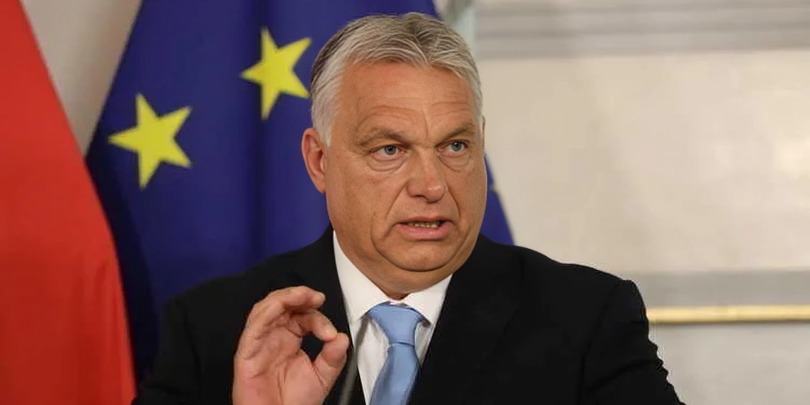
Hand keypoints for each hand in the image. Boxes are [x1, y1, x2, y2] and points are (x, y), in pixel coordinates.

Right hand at [232, 286, 349, 404]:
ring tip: (302, 295)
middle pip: (280, 305)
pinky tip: (280, 306)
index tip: (331, 333)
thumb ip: (333, 357)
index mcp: (289, 339)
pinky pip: (252, 328)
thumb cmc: (294, 402)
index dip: (317, 318)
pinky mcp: (245, 355)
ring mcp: (258, 344)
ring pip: (264, 310)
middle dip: (299, 296)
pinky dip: (266, 313)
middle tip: (317, 297)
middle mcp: (272, 338)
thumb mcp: (322, 377)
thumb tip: (342, 337)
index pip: (301, 316)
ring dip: (283, 298)